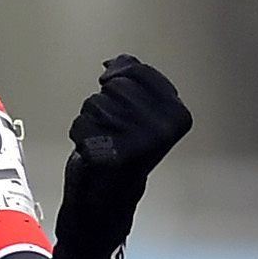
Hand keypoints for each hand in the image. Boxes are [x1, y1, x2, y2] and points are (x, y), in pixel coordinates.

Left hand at [66, 55, 190, 182]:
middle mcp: (160, 129)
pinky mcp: (107, 156)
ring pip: (94, 103)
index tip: (119, 94)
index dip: (119, 75)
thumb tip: (112, 63)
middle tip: (115, 128)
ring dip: (92, 119)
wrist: (110, 195)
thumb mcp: (142, 108)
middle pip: (114, 86)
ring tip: (105, 139)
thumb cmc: (125, 148)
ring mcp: (134, 144)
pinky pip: (80, 124)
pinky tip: (93, 151)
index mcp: (177, 115)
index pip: (138, 70)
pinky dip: (80, 135)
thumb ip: (132, 76)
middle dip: (106, 102)